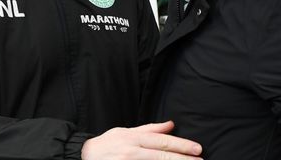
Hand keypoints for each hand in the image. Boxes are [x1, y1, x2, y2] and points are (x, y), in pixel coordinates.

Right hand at [81, 121, 202, 159]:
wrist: (82, 158)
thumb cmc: (106, 144)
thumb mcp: (125, 132)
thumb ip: (149, 129)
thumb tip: (171, 124)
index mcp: (133, 139)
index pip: (162, 142)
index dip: (181, 145)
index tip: (197, 149)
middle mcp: (131, 152)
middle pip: (162, 156)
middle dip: (183, 159)